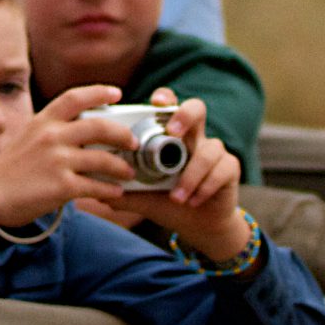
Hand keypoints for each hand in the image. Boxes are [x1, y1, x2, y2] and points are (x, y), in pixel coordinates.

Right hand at [0, 84, 130, 231]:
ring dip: (122, 167)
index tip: (116, 93)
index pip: (75, 97)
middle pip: (100, 126)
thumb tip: (80, 133)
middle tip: (132, 142)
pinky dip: (110, 190)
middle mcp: (51, 136)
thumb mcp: (26, 138)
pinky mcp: (61, 186)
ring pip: (104, 159)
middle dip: (123, 134)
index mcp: (42, 121)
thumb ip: (50, 131)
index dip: (99, 92)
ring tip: (127, 173)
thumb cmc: (6, 171)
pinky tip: (115, 193)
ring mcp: (57, 161)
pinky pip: (96, 186)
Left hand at [119, 95, 252, 262]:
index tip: (156, 102)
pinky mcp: (229, 168)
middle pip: (196, 109)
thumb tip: (95, 190)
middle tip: (173, 133)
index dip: (166, 98)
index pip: (169, 106)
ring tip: (177, 197)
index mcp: (171, 137)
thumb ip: (123, 193)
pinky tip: (192, 201)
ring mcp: (214, 151)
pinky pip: (221, 169)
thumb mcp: (143, 198)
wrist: (198, 226)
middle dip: (185, 116)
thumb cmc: (169, 203)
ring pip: (209, 149)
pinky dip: (204, 187)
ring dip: (190, 175)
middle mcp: (194, 138)